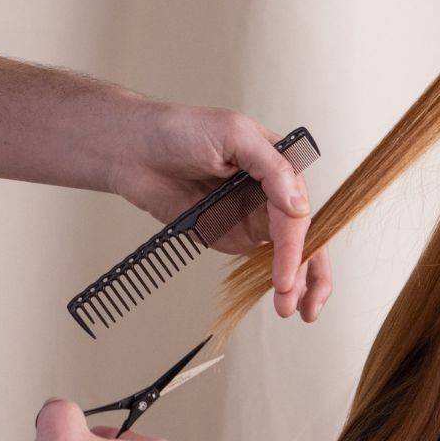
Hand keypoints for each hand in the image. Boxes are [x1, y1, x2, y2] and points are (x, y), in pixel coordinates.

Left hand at [110, 103, 332, 321]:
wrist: (132, 151)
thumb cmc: (180, 130)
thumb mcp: (233, 134)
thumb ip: (272, 167)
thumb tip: (299, 205)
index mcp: (280, 164)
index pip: (297, 210)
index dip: (296, 245)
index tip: (286, 273)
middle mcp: (272, 192)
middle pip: (304, 236)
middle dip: (307, 273)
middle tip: (300, 306)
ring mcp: (253, 216)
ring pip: (288, 254)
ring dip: (294, 283)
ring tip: (289, 310)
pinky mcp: (232, 235)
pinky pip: (259, 261)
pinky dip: (271, 282)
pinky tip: (278, 298)